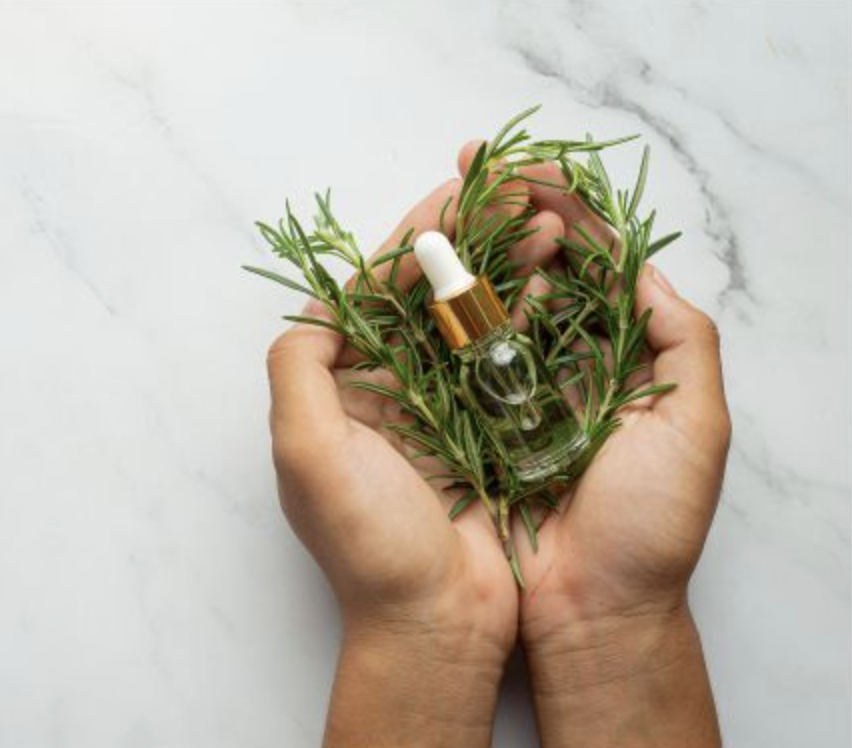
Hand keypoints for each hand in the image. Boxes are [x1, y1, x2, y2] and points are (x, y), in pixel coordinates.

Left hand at [266, 179, 563, 746]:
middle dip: (470, 239)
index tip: (454, 197)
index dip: (411, 240)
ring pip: (473, 316)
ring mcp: (442, 407)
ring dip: (508, 266)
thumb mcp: (307, 450)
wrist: (437, 621)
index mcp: (341, 386)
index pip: (373, 291)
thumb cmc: (369, 544)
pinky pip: (508, 359)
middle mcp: (388, 389)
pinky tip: (560, 281)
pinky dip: (532, 316)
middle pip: (427, 293)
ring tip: (548, 222)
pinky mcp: (489, 429)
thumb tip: (317, 304)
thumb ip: (299, 366)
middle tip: (515, 190)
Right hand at [450, 144, 728, 746]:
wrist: (589, 608)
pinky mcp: (463, 419)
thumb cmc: (650, 525)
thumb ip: (683, 340)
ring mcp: (508, 390)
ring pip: (484, 302)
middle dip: (504, 211)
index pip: (594, 265)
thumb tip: (640, 267)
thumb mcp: (695, 425)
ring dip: (471, 249)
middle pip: (531, 269)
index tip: (538, 172)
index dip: (568, 212)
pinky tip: (428, 275)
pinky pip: (447, 355)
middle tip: (474, 163)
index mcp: (622, 358)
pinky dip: (437, 313)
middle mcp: (560, 364)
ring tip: (453, 203)